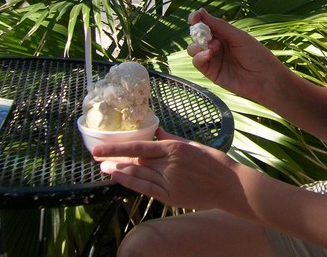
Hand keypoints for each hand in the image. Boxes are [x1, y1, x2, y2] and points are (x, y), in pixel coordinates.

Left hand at [94, 128, 238, 209]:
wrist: (229, 184)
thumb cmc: (214, 162)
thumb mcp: (193, 145)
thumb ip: (173, 139)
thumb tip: (157, 131)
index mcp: (174, 148)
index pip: (139, 146)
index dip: (117, 148)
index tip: (99, 149)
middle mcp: (168, 164)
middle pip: (135, 161)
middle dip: (115, 159)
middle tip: (97, 157)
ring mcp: (169, 181)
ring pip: (138, 175)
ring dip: (119, 171)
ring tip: (104, 168)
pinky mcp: (171, 196)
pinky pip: (146, 189)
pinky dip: (131, 184)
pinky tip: (119, 179)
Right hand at [187, 9, 281, 101]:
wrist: (265, 78)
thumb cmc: (256, 54)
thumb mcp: (238, 36)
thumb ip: (218, 25)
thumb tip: (200, 11)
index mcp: (224, 34)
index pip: (205, 24)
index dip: (197, 19)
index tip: (194, 18)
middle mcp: (216, 45)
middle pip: (197, 36)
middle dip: (197, 33)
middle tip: (205, 34)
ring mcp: (213, 59)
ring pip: (193, 49)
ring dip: (198, 45)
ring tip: (214, 47)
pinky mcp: (211, 72)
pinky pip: (197, 62)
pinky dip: (199, 56)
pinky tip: (209, 54)